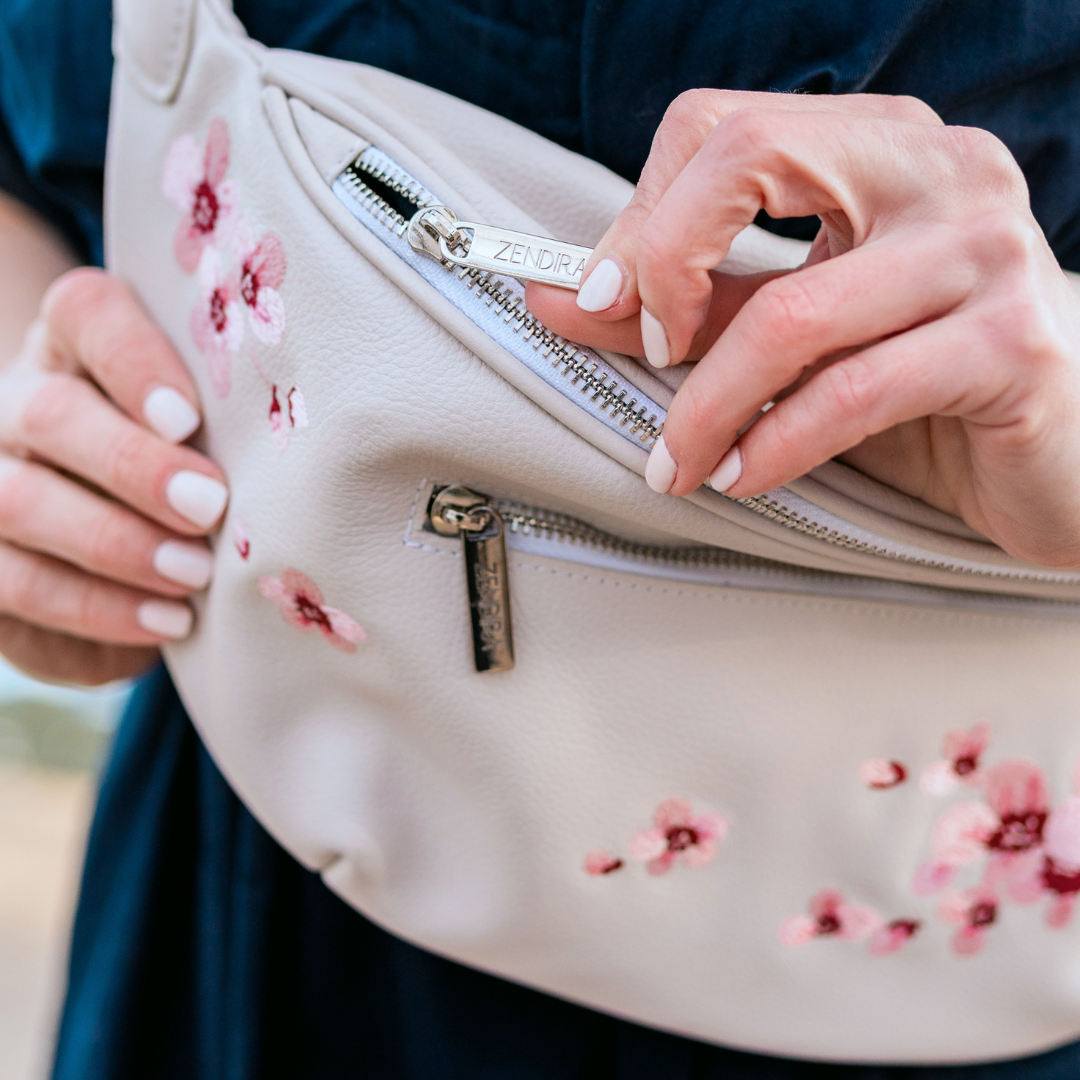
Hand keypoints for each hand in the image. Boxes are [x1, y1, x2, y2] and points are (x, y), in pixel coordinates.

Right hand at [0, 268, 227, 683]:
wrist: (125, 536)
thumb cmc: (194, 464)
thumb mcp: (216, 429)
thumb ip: (233, 419)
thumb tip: (302, 459)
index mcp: (77, 346)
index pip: (86, 312)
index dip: (134, 361)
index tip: (190, 418)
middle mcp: (19, 404)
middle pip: (49, 413)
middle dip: (135, 466)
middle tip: (210, 507)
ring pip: (18, 501)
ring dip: (117, 544)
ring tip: (196, 576)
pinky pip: (16, 583)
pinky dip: (98, 607)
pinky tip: (169, 619)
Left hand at [528, 90, 1079, 567]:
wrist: (1056, 456)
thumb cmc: (919, 387)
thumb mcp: (788, 337)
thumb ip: (684, 306)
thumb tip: (560, 296)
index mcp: (880, 148)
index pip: (725, 128)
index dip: (645, 218)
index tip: (606, 302)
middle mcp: (939, 171)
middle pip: (753, 158)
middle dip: (665, 269)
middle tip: (645, 359)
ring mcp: (985, 250)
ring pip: (794, 311)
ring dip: (707, 405)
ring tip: (677, 463)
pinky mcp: (1012, 344)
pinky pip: (852, 391)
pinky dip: (775, 444)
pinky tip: (742, 476)